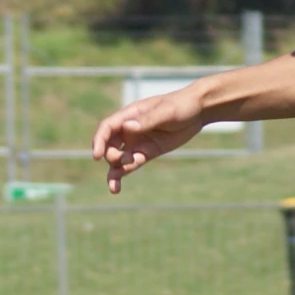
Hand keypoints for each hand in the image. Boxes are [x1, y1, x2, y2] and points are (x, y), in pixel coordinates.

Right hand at [91, 90, 208, 192]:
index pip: (107, 128)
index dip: (99, 140)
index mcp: (130, 115)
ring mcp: (137, 142)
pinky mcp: (147, 153)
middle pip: (110, 146)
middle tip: (126, 160)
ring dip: (114, 172)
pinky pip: (131, 165)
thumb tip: (128, 127)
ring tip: (115, 187)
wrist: (197, 112)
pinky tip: (117, 188)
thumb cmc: (181, 105)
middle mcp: (129, 129)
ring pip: (118, 159)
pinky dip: (123, 174)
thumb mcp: (166, 112)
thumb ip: (148, 120)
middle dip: (112, 156)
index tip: (96, 155)